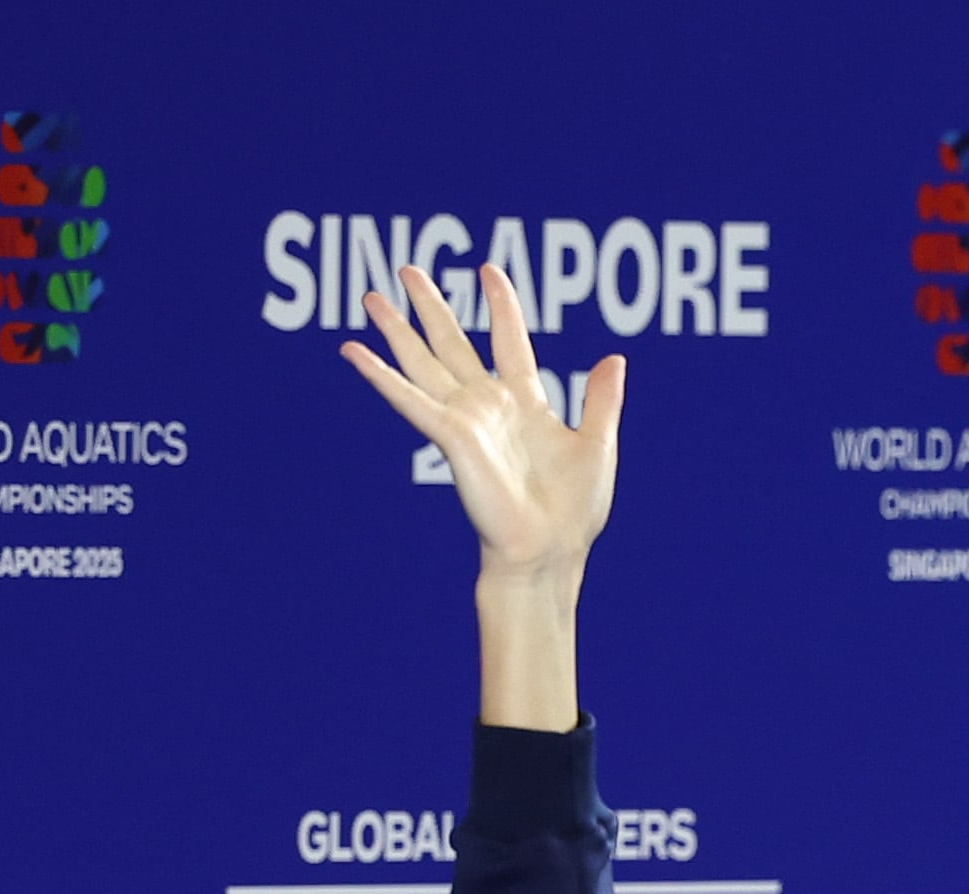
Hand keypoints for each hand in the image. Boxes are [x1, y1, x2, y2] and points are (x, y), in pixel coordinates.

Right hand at [345, 263, 619, 586]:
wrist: (550, 550)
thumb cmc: (574, 511)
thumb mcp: (597, 445)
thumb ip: (601, 400)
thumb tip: (615, 356)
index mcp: (527, 404)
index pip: (509, 341)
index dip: (500, 306)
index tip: (489, 270)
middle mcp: (489, 405)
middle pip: (453, 343)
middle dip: (431, 306)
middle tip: (408, 268)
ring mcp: (465, 418)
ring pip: (423, 362)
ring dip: (396, 329)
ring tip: (371, 297)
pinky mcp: (449, 435)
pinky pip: (409, 398)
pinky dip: (381, 375)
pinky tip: (353, 350)